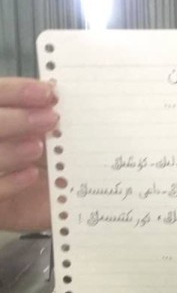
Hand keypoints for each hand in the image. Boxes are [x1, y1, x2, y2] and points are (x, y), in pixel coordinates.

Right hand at [0, 78, 56, 231]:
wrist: (49, 203)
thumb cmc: (48, 162)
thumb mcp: (47, 137)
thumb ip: (43, 114)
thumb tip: (55, 89)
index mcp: (1, 116)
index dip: (17, 91)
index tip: (48, 92)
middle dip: (17, 120)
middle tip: (51, 120)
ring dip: (11, 151)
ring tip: (38, 148)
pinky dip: (10, 182)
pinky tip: (31, 175)